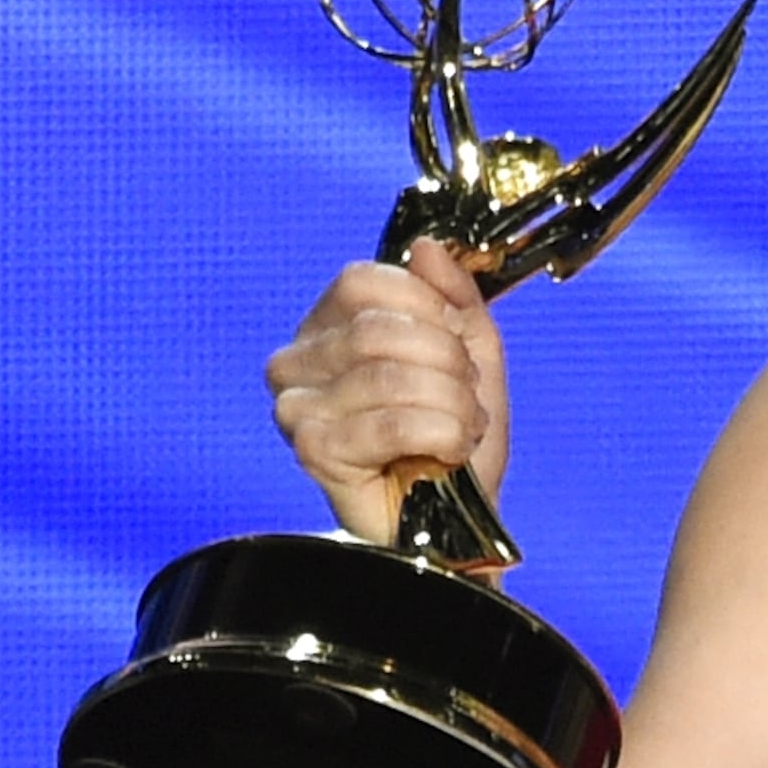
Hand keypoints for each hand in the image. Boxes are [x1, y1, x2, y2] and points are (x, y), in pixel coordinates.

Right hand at [265, 237, 511, 543]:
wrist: (460, 519)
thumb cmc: (453, 440)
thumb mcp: (471, 352)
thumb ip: (454, 296)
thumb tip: (426, 249)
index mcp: (327, 328)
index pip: (363, 282)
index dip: (426, 307)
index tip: (457, 346)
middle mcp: (296, 363)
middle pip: (378, 329)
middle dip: (447, 364)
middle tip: (465, 398)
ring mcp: (296, 408)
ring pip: (389, 375)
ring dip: (451, 404)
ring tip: (460, 429)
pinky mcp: (313, 450)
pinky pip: (391, 422)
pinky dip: (440, 435)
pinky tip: (446, 453)